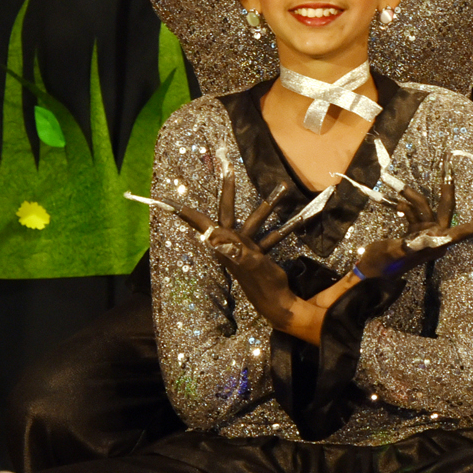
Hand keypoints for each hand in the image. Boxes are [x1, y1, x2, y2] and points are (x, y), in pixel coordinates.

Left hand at [169, 162, 322, 341]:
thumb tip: (212, 234)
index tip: (176, 200)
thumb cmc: (261, 282)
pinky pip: (267, 234)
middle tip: (229, 170)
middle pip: (227, 212)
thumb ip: (232, 247)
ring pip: (254, 221)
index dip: (191, 213)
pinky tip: (296, 218)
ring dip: (266, 206)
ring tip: (282, 188)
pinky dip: (280, 227)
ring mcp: (244, 247)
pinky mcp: (256, 252)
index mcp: (224, 245)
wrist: (276, 302)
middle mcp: (231, 244)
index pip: (205, 223)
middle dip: (230, 192)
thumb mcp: (248, 261)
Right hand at [351, 171, 472, 280]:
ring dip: (411, 197)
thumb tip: (426, 239)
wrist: (367, 272)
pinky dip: (405, 206)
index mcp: (436, 244)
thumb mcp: (394, 253)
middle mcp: (435, 237)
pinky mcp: (414, 231)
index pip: (463, 232)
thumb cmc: (381, 266)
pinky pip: (414, 211)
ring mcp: (425, 233)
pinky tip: (395, 203)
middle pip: (444, 208)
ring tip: (396, 187)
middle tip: (449, 164)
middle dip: (445, 188)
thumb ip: (411, 246)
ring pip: (424, 207)